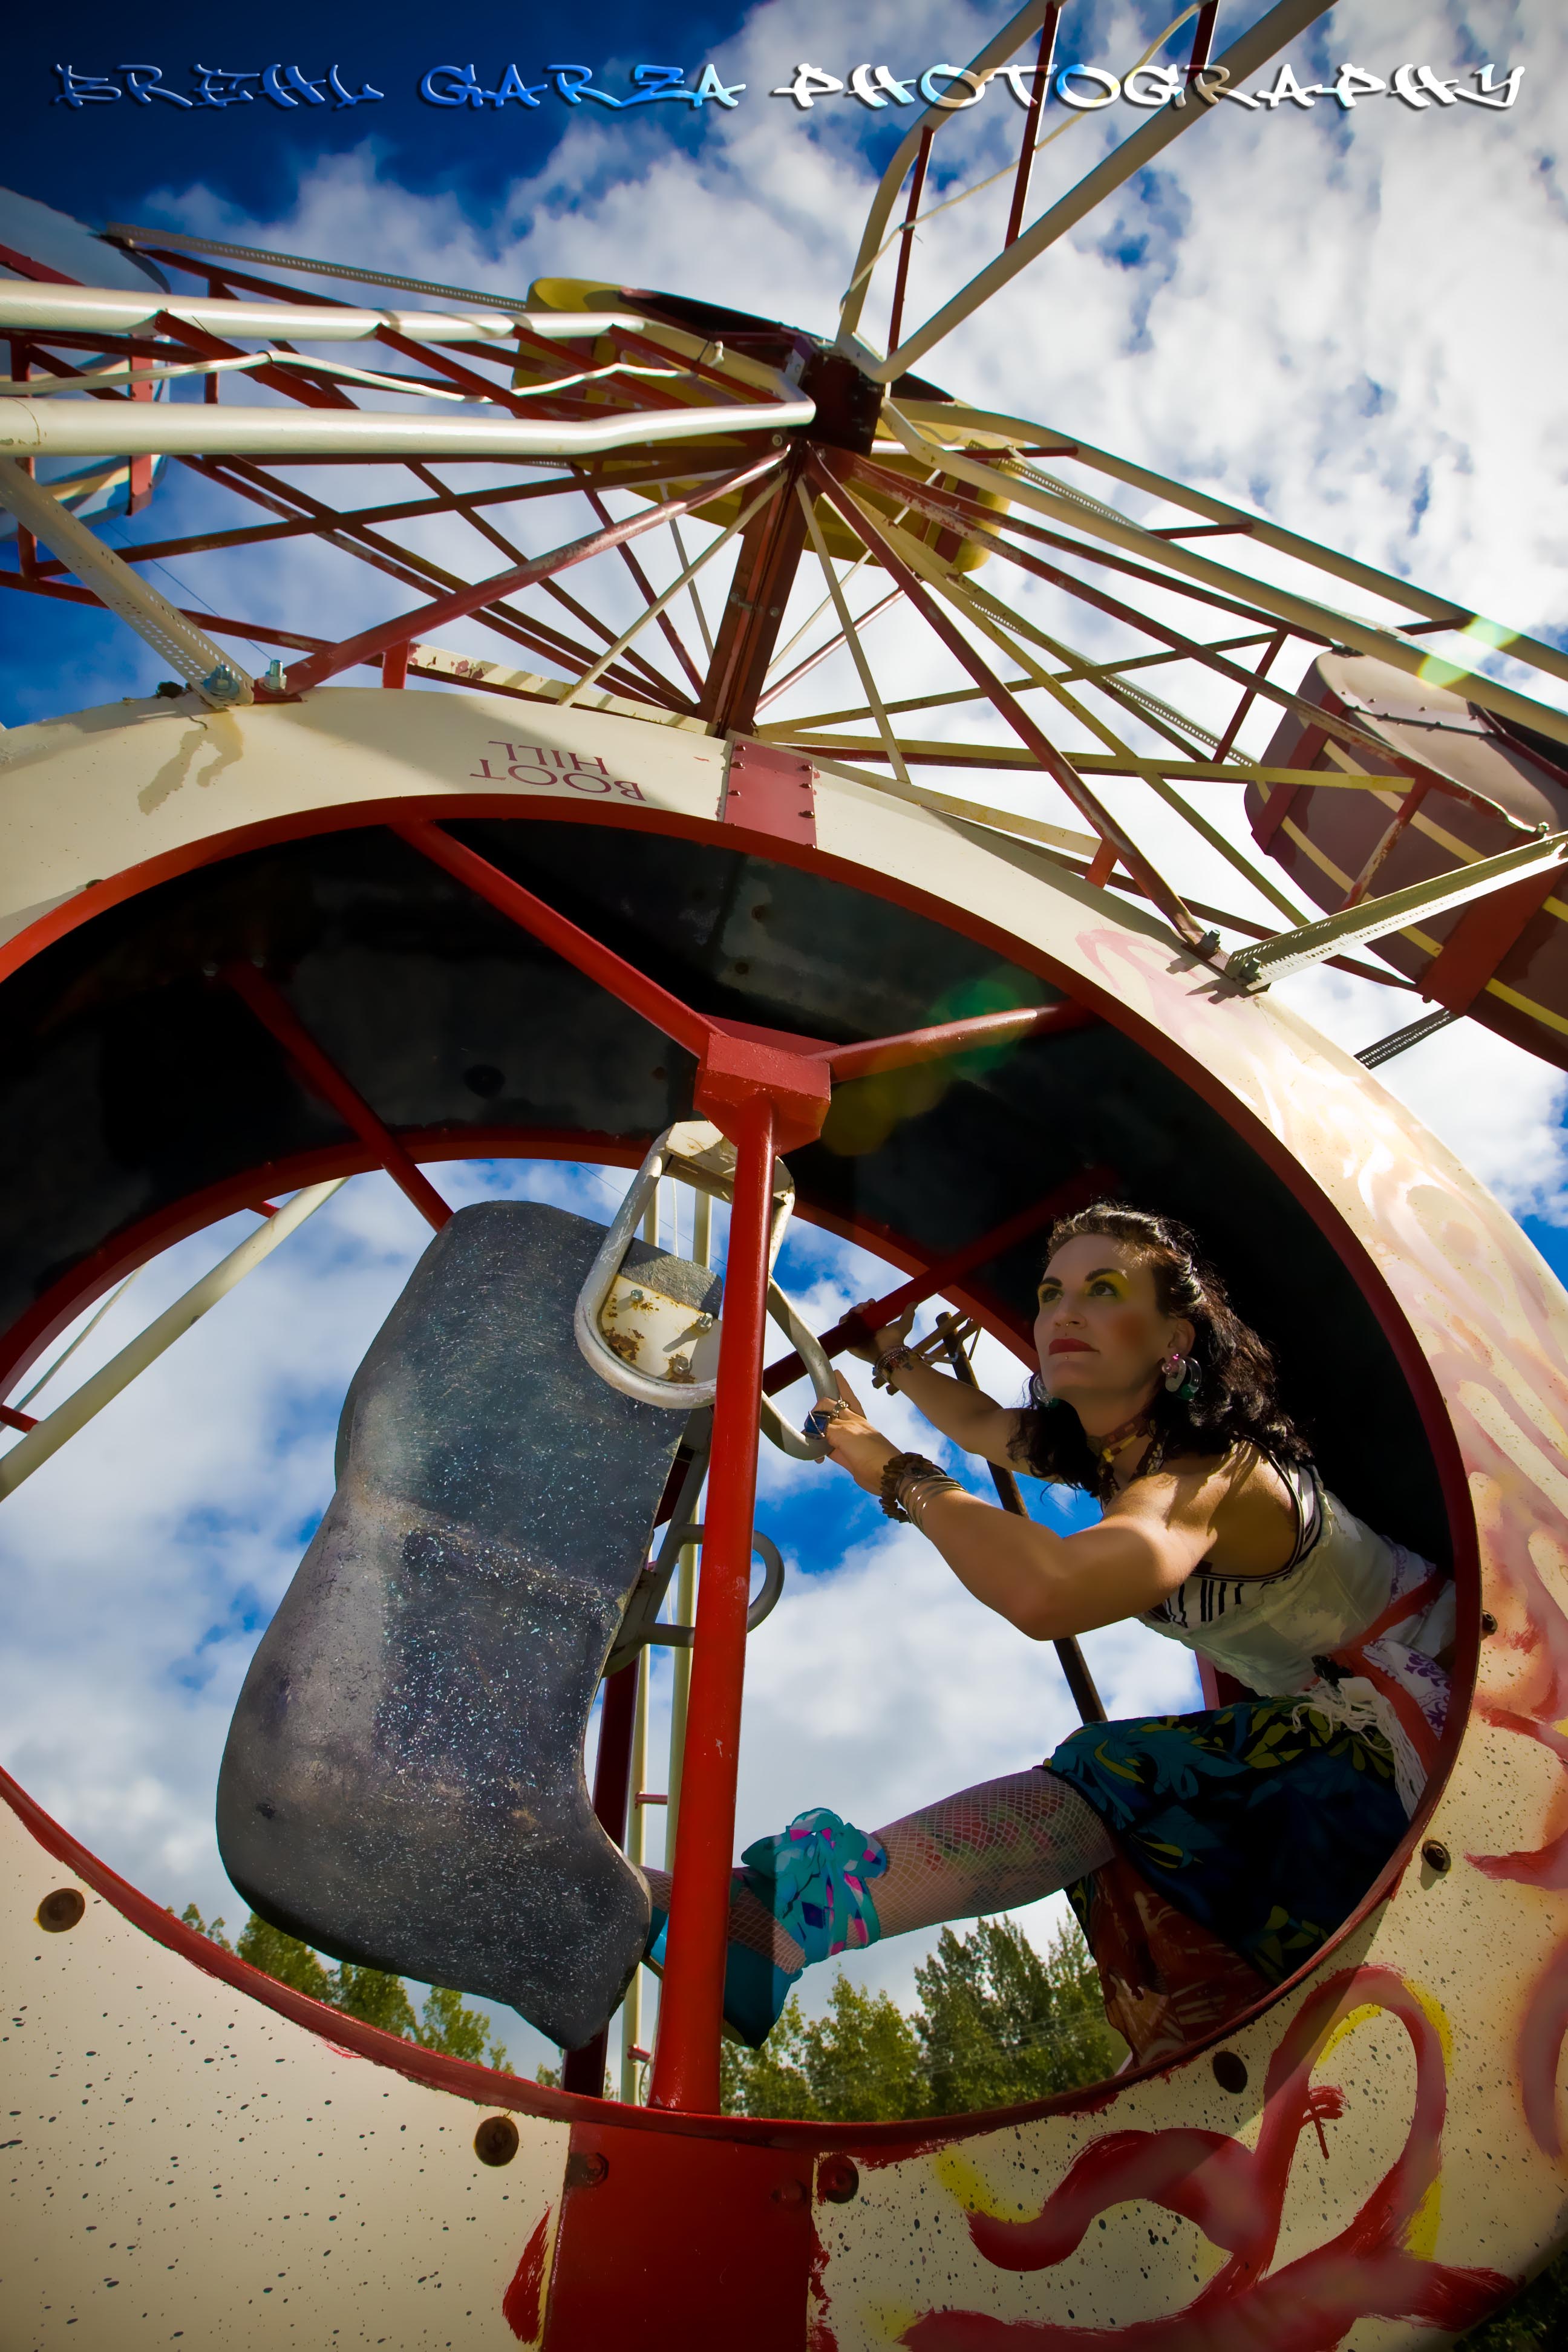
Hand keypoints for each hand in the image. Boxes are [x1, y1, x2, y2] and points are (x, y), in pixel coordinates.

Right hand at [819, 1372, 898, 1494]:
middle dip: (818, 1411)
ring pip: (826, 1430)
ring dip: (815, 1432)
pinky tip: (815, 1455)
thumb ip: (826, 1427)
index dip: (836, 1384)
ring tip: (807, 1436)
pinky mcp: (843, 1455)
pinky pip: (825, 1448)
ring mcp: (846, 1439)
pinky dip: (817, 1450)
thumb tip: (812, 1428)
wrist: (886, 1474)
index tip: (832, 1372)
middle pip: (830, 1411)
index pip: (840, 1394)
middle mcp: (849, 1424)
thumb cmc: (869, 1450)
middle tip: (809, 1421)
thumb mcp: (845, 1433)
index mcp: (853, 1414)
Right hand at [845, 1301, 914, 1364]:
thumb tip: (914, 1302)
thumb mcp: (904, 1324)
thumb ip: (908, 1313)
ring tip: (858, 1311)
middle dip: (859, 1306)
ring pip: (849, 1320)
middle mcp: (864, 1329)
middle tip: (865, 1306)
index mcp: (874, 1324)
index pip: (867, 1311)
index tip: (872, 1302)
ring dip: (852, 1312)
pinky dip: (842, 1322)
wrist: (889, 1352)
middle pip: (857, 1314)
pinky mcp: (849, 1342)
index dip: (867, 1305)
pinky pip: (841, 1330)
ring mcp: (856, 1335)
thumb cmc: (896, 1339)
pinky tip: (848, 1318)